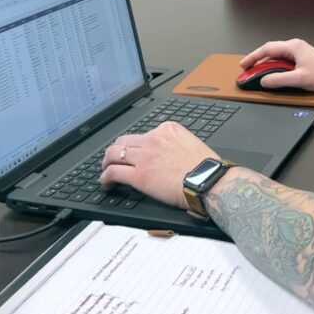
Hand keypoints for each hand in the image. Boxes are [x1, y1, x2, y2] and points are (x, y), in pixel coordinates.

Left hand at [100, 122, 219, 208]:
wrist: (208, 180)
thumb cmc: (206, 168)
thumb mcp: (191, 144)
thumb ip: (176, 144)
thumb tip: (169, 155)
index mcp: (167, 129)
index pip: (143, 134)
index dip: (135, 145)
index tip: (134, 152)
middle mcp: (153, 139)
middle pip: (123, 141)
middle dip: (116, 150)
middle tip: (113, 159)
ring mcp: (144, 156)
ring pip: (113, 154)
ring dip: (107, 162)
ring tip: (106, 170)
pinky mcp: (139, 175)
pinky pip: (113, 172)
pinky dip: (105, 177)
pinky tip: (106, 183)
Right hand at [240, 38, 313, 91]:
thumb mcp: (298, 79)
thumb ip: (279, 79)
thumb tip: (264, 80)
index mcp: (293, 47)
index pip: (267, 49)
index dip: (253, 57)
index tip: (244, 64)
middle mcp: (294, 46)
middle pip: (270, 51)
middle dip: (257, 60)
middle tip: (247, 69)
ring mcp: (298, 51)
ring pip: (276, 55)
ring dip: (265, 63)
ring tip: (256, 72)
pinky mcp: (301, 58)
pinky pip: (282, 59)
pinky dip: (274, 65)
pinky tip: (271, 73)